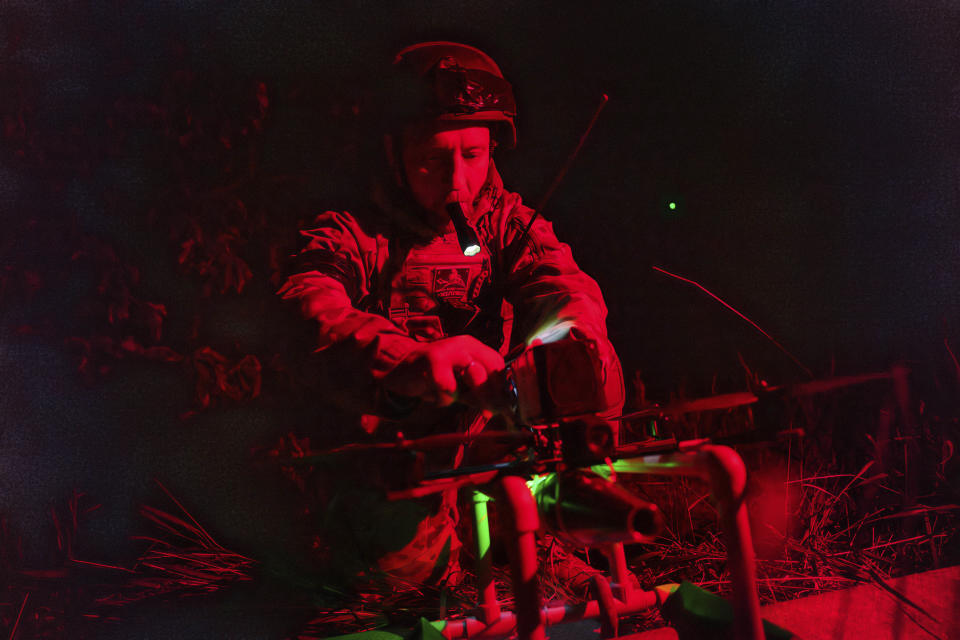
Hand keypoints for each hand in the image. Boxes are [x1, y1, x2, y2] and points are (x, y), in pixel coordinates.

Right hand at [383, 335, 505, 408]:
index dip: (502, 386)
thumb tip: (500, 408)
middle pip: (488, 372)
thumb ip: (477, 390)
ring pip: (473, 379)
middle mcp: (463, 345)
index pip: (497, 363)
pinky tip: (433, 394)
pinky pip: (449, 390)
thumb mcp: (458, 379)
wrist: (398, 367)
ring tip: (449, 396)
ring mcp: (448, 352)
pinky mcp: (433, 363)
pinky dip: (443, 399)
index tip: (504, 406)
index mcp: (472, 346)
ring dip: (465, 397)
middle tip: (489, 412)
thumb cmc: (433, 375)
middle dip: (491, 397)